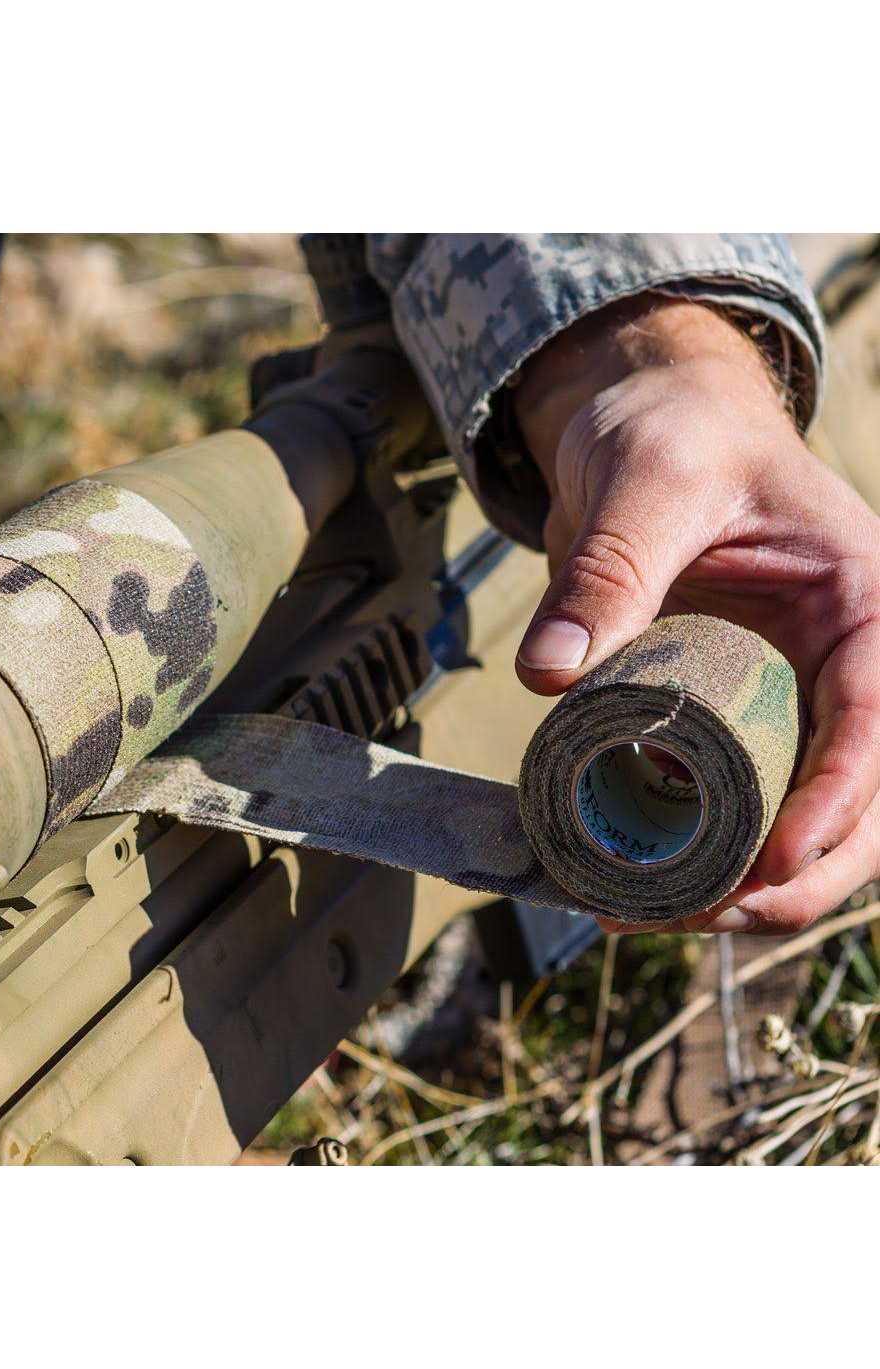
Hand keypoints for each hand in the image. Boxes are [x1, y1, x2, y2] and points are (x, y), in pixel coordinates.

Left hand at [513, 294, 879, 934]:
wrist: (646, 426)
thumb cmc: (671, 435)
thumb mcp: (646, 485)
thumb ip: (607, 571)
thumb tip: (549, 675)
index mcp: (863, 605)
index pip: (878, 717)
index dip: (837, 803)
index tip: (773, 863)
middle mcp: (843, 667)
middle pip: (859, 804)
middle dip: (789, 878)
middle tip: (694, 915)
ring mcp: (789, 702)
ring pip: (797, 823)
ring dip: (740, 888)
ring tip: (642, 912)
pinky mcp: (731, 722)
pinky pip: (729, 804)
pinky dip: (693, 854)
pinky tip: (626, 882)